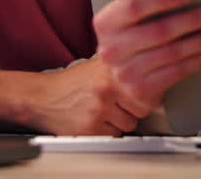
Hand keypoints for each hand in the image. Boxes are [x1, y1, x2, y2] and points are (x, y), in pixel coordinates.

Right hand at [0, 56, 152, 135]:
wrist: (43, 97)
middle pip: (142, 108)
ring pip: (129, 124)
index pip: (149, 86)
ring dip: (120, 121)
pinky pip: (114, 136)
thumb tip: (158, 74)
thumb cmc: (72, 82)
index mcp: (111, 68)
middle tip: (118, 103)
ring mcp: (98, 108)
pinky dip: (107, 132)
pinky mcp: (90, 128)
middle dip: (133, 108)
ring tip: (104, 110)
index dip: (148, 93)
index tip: (147, 94)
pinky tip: (96, 120)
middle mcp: (106, 86)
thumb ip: (126, 67)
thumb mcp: (99, 65)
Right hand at [92, 0, 200, 109]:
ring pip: (175, 52)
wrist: (112, 85)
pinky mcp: (144, 90)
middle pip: (162, 30)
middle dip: (197, 19)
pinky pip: (180, 71)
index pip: (135, 6)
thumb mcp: (119, 19)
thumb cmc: (123, 43)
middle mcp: (113, 49)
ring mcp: (128, 72)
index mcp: (106, 23)